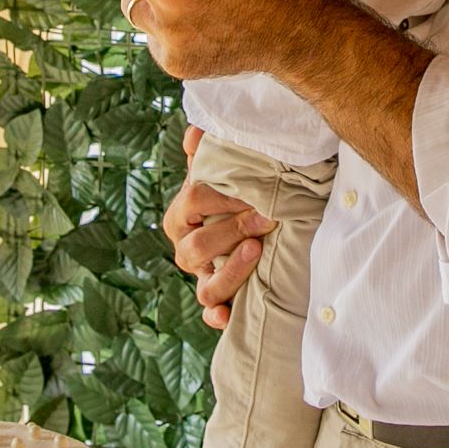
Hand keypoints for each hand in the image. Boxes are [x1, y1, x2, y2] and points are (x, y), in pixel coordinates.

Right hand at [163, 127, 273, 328]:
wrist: (254, 228)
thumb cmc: (235, 197)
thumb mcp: (223, 173)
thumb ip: (209, 154)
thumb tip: (195, 131)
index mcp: (181, 215)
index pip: (193, 200)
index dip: (222, 196)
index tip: (252, 190)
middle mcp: (186, 249)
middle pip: (196, 247)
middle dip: (232, 231)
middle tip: (267, 219)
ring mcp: (202, 277)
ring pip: (205, 286)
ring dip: (231, 270)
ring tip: (257, 250)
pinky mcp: (220, 301)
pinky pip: (212, 314)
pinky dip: (219, 316)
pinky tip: (231, 315)